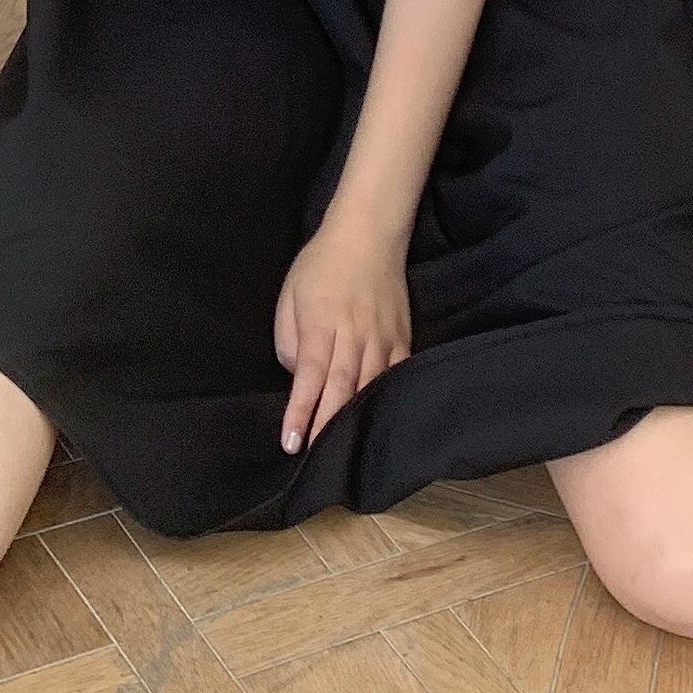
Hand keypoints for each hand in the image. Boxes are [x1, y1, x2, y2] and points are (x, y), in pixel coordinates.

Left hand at [274, 219, 411, 453]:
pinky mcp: (402, 336)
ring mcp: (382, 337)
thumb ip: (289, 339)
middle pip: (340, 388)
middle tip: (313, 458)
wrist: (368, 235)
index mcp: (321, 323)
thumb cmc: (322, 264)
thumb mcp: (290, 295)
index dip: (300, 411)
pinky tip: (380, 420)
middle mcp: (353, 334)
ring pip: (369, 386)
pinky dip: (388, 398)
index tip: (290, 441)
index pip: (309, 376)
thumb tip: (300, 376)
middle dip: (326, 425)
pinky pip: (396, 373)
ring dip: (355, 418)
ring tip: (342, 450)